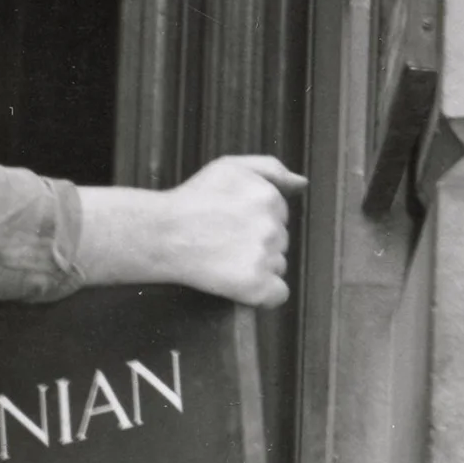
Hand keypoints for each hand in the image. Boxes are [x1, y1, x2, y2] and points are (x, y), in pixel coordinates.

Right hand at [158, 155, 305, 306]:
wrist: (162, 233)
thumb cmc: (192, 199)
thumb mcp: (230, 167)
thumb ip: (271, 169)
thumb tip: (302, 183)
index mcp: (269, 198)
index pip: (280, 216)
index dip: (255, 220)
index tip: (232, 222)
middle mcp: (271, 227)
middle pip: (280, 242)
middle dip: (258, 242)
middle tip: (224, 240)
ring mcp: (264, 257)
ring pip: (278, 266)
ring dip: (259, 266)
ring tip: (225, 259)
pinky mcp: (255, 285)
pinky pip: (278, 295)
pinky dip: (264, 294)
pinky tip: (241, 283)